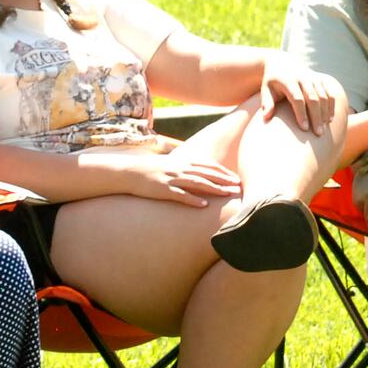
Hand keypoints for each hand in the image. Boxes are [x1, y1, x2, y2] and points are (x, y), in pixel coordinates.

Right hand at [124, 153, 241, 207]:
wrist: (129, 172)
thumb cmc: (151, 170)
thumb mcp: (170, 164)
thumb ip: (185, 167)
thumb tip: (199, 172)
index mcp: (183, 162)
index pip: (208, 166)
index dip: (223, 172)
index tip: (236, 178)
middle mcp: (180, 168)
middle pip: (206, 173)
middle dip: (224, 179)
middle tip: (238, 186)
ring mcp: (171, 179)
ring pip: (197, 183)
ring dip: (214, 188)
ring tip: (227, 194)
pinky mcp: (163, 190)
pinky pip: (180, 195)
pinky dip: (193, 199)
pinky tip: (204, 205)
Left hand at [258, 54, 340, 134]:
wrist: (282, 63)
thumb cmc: (273, 82)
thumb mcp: (266, 90)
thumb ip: (267, 103)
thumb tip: (266, 118)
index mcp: (289, 80)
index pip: (297, 99)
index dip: (301, 114)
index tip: (304, 129)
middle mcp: (303, 78)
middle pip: (313, 98)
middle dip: (316, 117)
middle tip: (318, 134)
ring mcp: (314, 78)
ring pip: (323, 97)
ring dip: (325, 113)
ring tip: (323, 129)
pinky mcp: (321, 80)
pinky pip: (329, 93)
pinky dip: (331, 106)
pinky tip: (330, 119)